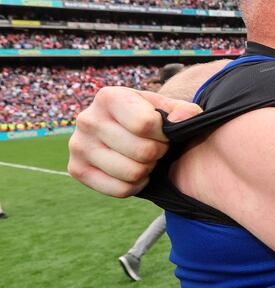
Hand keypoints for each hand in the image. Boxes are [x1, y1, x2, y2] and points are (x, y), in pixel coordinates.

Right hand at [67, 87, 201, 197]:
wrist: (126, 131)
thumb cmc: (151, 117)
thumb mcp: (170, 109)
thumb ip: (185, 112)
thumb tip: (179, 122)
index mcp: (109, 97)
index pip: (146, 124)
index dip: (164, 134)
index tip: (163, 132)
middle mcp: (87, 119)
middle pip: (143, 152)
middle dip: (158, 152)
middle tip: (155, 147)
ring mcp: (78, 146)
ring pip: (132, 173)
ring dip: (147, 169)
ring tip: (145, 157)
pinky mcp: (76, 169)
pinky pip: (119, 190)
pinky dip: (135, 185)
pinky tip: (135, 172)